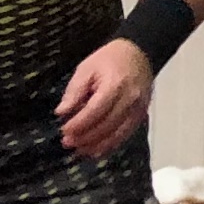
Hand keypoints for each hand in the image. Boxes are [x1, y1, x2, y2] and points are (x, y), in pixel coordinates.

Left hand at [56, 37, 156, 158]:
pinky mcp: (141, 114)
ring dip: (98, 145)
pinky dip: (111, 144)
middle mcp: (130, 99)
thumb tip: (62, 112)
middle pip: (107, 125)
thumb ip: (74, 91)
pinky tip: (97, 150)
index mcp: (115, 85)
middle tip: (67, 143)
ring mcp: (139, 108)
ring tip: (80, 151)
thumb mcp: (86, 69)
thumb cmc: (109, 59)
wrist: (138, 53)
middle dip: (86, 137)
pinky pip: (126, 133)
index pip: (95, 110)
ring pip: (118, 133)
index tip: (64, 130)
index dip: (79, 124)